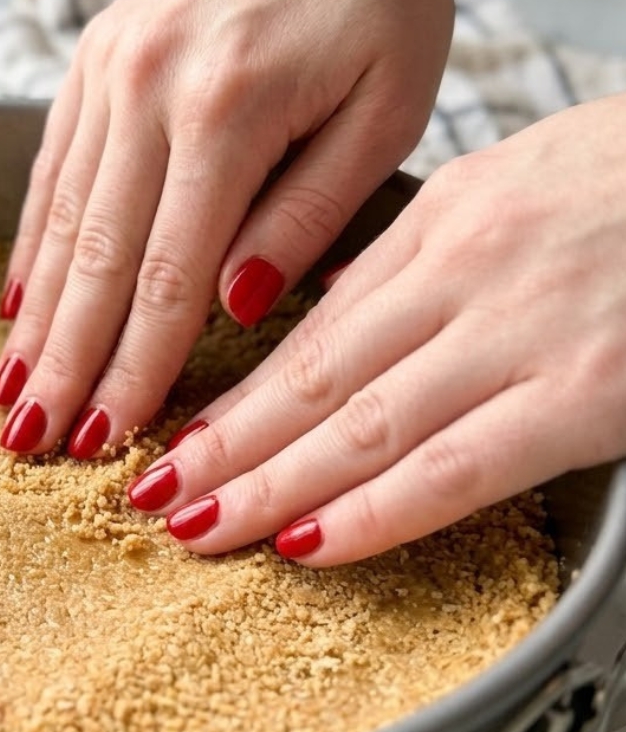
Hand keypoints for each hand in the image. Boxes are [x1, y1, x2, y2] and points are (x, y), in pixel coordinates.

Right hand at [0, 0, 462, 459]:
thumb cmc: (382, 6)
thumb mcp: (384, 116)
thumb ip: (305, 217)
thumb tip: (229, 306)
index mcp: (227, 111)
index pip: (167, 275)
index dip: (132, 367)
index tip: (105, 438)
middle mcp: (148, 89)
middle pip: (96, 258)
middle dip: (63, 362)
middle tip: (29, 440)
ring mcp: (109, 68)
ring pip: (60, 219)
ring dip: (35, 317)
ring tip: (7, 392)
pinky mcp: (93, 58)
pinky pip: (51, 167)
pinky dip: (32, 241)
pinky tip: (17, 303)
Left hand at [130, 95, 625, 564]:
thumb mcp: (506, 189)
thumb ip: (413, 262)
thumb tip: (327, 325)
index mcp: (440, 226)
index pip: (304, 334)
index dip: (229, 399)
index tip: (172, 441)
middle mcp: (465, 276)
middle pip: (310, 384)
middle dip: (221, 451)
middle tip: (149, 499)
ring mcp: (526, 334)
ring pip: (361, 426)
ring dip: (267, 487)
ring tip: (196, 529)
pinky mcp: (592, 391)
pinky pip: (457, 466)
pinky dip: (373, 511)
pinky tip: (308, 541)